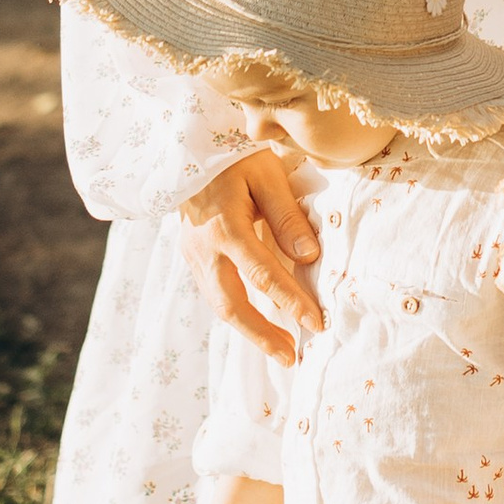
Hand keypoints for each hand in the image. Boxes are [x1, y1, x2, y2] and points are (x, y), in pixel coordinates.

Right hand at [180, 147, 321, 360]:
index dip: (291, 302)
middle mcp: (204, 249)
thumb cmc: (234, 157)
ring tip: (279, 348)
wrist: (188, 148)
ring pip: (219, 305)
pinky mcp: (191, 257)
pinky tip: (257, 322)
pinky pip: (213, 293)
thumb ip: (287, 216)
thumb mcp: (266, 174)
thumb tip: (309, 257)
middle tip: (290, 356)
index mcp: (226, 227)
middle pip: (231, 305)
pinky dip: (236, 312)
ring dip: (248, 330)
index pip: (263, 275)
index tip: (316, 322)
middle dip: (261, 335)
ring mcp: (193, 255)